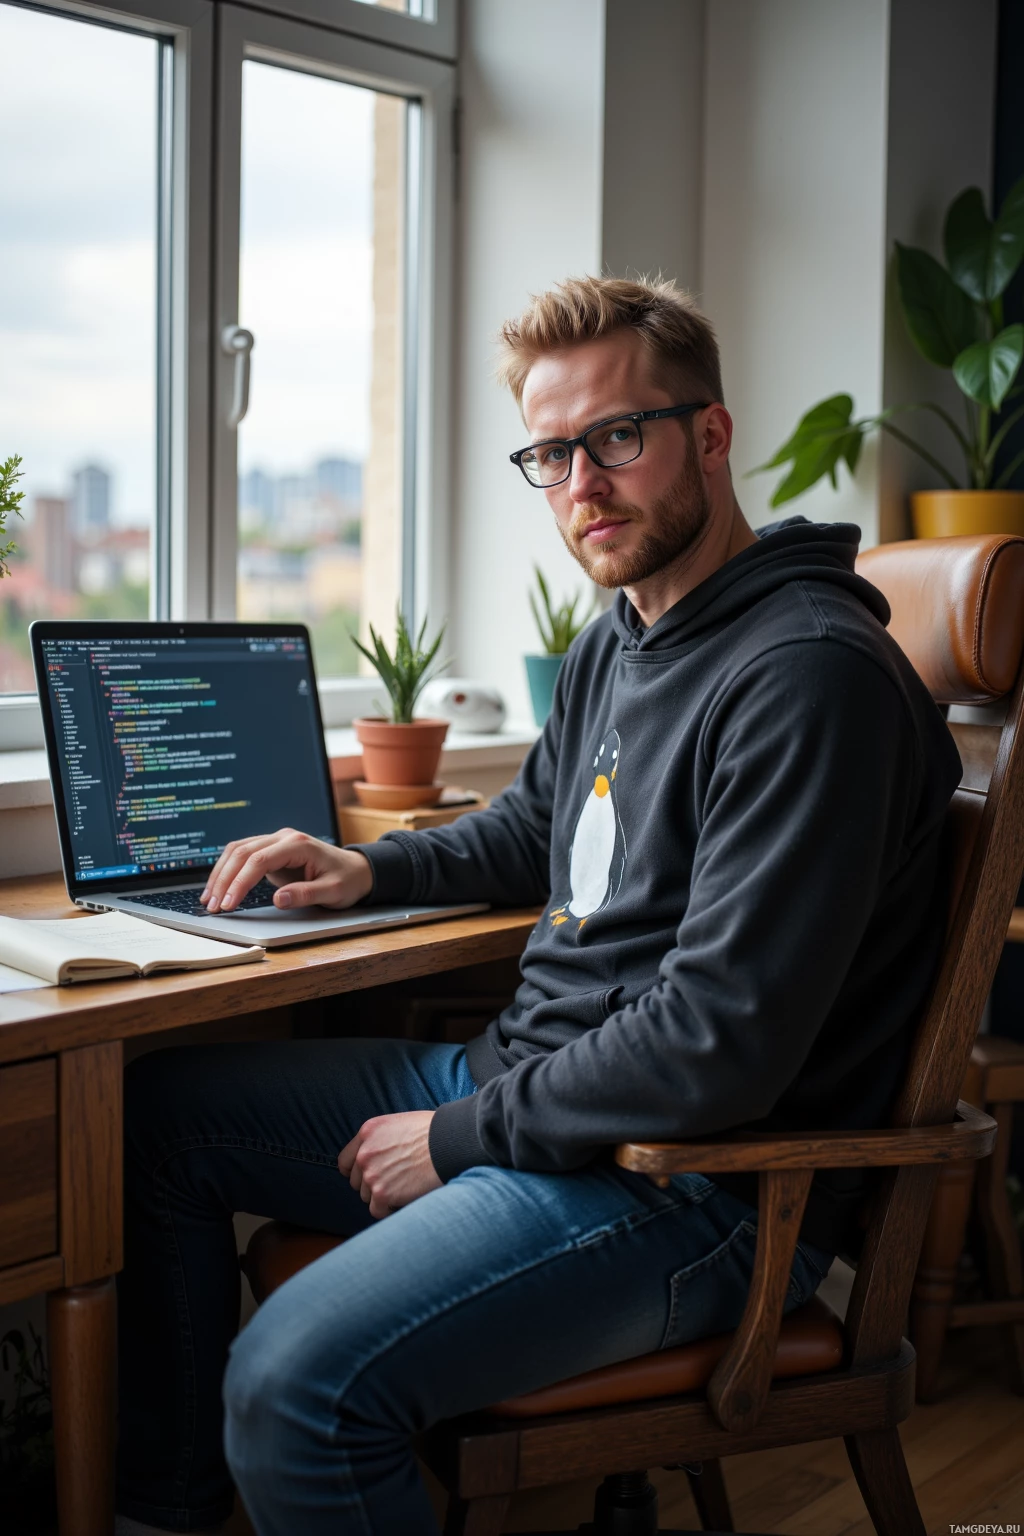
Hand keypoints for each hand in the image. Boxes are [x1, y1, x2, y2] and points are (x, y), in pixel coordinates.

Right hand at [201, 829, 373, 911]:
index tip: (229, 903)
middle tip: (213, 906)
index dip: (241, 881)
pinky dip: (228, 870)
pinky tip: (218, 888)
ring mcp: (276, 842)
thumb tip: (279, 900)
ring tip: (208, 899)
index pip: (260, 859)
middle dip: (224, 879)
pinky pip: (243, 856)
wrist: (356, 870)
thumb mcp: (334, 892)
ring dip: (220, 874)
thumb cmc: (347, 880)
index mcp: (298, 844)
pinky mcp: (271, 851)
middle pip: (243, 852)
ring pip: (238, 850)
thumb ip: (307, 894)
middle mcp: (284, 838)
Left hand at [338, 1112, 440, 1219]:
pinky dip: (390, 1209)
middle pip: (357, 1181)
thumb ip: (381, 1140)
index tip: (370, 1176)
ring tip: (405, 1187)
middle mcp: (364, 1152)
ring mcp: (371, 1173)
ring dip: (383, 1197)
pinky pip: (378, 1210)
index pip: (346, 1161)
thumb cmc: (433, 1132)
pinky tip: (406, 1198)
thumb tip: (378, 1159)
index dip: (358, 1171)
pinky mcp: (382, 1193)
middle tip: (396, 1181)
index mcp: (368, 1132)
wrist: (449, 1143)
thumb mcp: (399, 1125)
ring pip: (367, 1197)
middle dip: (373, 1184)